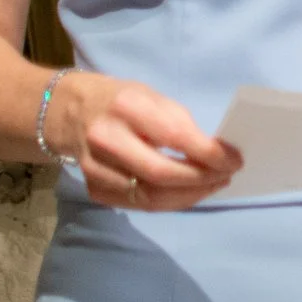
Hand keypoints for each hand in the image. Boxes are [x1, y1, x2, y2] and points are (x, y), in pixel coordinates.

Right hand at [56, 74, 241, 211]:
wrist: (67, 111)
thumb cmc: (120, 100)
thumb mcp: (151, 96)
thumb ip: (179, 122)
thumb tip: (214, 152)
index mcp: (127, 107)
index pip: (176, 137)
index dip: (210, 154)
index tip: (235, 159)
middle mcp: (107, 139)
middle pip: (161, 174)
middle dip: (202, 180)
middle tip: (226, 176)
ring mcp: (95, 168)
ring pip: (149, 197)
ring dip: (189, 196)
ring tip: (213, 185)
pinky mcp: (93, 188)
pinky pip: (137, 205)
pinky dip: (168, 202)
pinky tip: (187, 193)